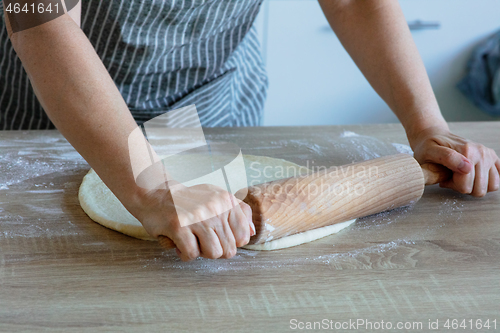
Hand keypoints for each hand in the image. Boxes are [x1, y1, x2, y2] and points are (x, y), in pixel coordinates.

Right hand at [130, 183, 254, 260]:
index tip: (218, 237)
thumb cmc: (188, 201)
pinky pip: (192, 254)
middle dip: (215, 250)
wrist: (154, 194)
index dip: (231, 243)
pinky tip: (179, 243)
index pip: (243, 236)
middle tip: (201, 240)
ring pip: (213, 253)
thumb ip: (239, 213)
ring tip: (192, 241)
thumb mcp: (217, 198)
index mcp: (226, 200)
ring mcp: (197, 217)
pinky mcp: (178, 226)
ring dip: (201, 253)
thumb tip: (252, 233)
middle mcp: (214, 207)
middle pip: (229, 249)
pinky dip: (184, 254)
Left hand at [409, 126, 499, 196]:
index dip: (452, 185)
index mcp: (467, 151)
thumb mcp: (429, 151)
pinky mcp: (492, 158)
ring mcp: (489, 155)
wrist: (434, 134)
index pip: (465, 185)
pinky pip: (497, 179)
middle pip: (479, 189)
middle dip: (463, 187)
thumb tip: (467, 168)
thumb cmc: (429, 146)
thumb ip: (447, 158)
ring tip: (461, 177)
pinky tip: (473, 176)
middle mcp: (482, 152)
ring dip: (475, 186)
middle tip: (452, 176)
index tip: (444, 176)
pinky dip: (486, 182)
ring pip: (491, 187)